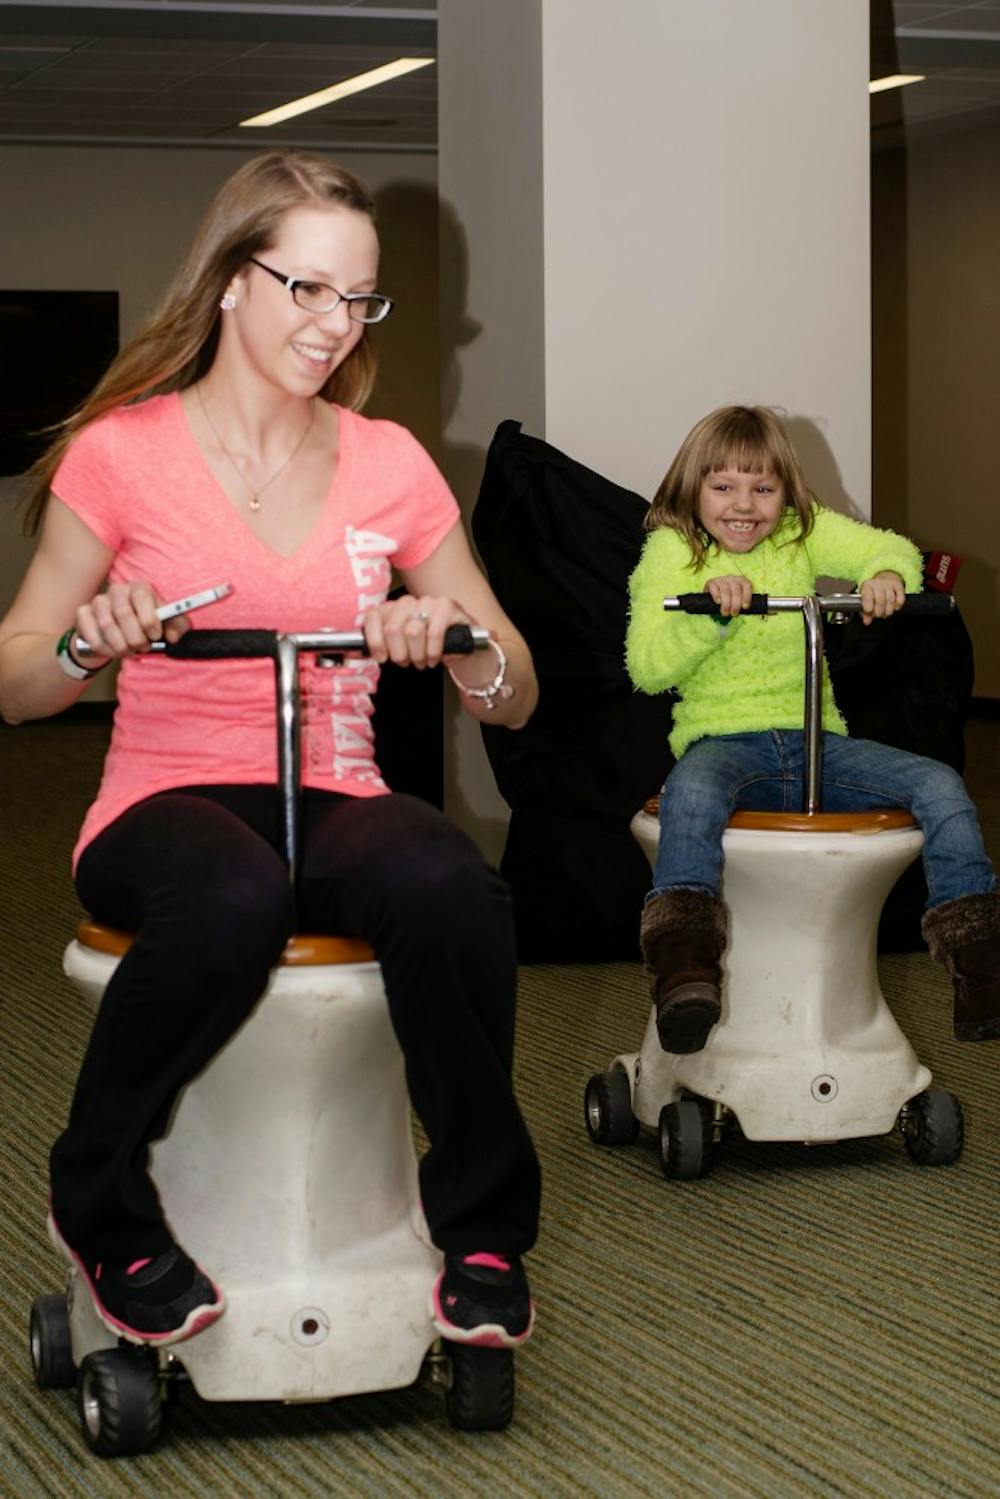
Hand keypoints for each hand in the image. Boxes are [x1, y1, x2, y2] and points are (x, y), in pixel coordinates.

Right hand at [73, 580, 188, 661]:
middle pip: (123, 613)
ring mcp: (98, 601)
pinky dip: (104, 648)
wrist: (120, 634)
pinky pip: (91, 633)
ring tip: (129, 651)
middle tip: (142, 648)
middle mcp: (118, 591)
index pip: (142, 597)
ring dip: (120, 645)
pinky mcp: (83, 614)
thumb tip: (172, 637)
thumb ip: (176, 628)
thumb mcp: (168, 625)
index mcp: (140, 588)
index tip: (155, 636)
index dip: (149, 620)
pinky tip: (113, 651)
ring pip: (106, 625)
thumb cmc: (146, 626)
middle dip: (135, 637)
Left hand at [362, 594, 474, 669]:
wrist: (461, 646)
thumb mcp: (399, 648)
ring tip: (423, 660)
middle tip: (407, 662)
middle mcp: (408, 602)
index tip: (382, 657)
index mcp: (391, 608)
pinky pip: (434, 633)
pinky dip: (433, 652)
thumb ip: (377, 648)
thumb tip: (351, 653)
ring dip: (417, 655)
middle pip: (392, 628)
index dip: (374, 641)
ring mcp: (429, 602)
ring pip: (412, 631)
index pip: (373, 617)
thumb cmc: (426, 647)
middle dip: (399, 654)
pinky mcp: (448, 607)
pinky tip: (435, 658)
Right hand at [705, 575, 751, 616]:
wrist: (714, 596)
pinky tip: (718, 602)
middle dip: (735, 604)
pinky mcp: (711, 582)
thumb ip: (743, 602)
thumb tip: (749, 611)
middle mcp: (731, 578)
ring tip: (725, 613)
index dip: (747, 596)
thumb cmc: (729, 599)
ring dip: (726, 603)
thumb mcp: (738, 598)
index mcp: (741, 580)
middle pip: (736, 589)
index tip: (745, 607)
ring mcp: (721, 579)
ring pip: (725, 590)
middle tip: (734, 614)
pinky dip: (716, 596)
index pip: (746, 585)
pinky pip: (714, 588)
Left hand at [859, 571, 904, 626]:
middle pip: (880, 600)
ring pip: (890, 600)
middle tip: (878, 615)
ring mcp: (889, 584)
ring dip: (888, 611)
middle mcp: (878, 583)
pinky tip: (894, 608)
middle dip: (879, 612)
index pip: (867, 596)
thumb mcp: (866, 599)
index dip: (868, 606)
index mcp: (867, 586)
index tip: (869, 612)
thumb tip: (867, 622)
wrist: (886, 578)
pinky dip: (898, 606)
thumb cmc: (874, 591)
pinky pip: (900, 599)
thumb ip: (866, 612)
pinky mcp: (899, 586)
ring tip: (885, 614)